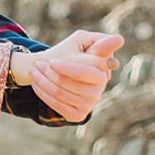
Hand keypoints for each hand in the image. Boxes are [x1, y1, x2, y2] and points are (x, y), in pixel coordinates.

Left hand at [8, 31, 123, 121]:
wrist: (64, 73)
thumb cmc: (76, 53)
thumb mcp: (85, 43)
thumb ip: (100, 43)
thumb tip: (120, 39)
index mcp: (102, 75)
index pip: (81, 72)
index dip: (64, 67)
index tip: (51, 62)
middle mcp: (98, 93)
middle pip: (65, 83)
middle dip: (47, 73)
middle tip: (38, 65)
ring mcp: (88, 105)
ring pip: (58, 92)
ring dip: (41, 80)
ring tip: (34, 71)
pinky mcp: (77, 115)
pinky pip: (56, 105)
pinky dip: (42, 93)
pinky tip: (36, 83)